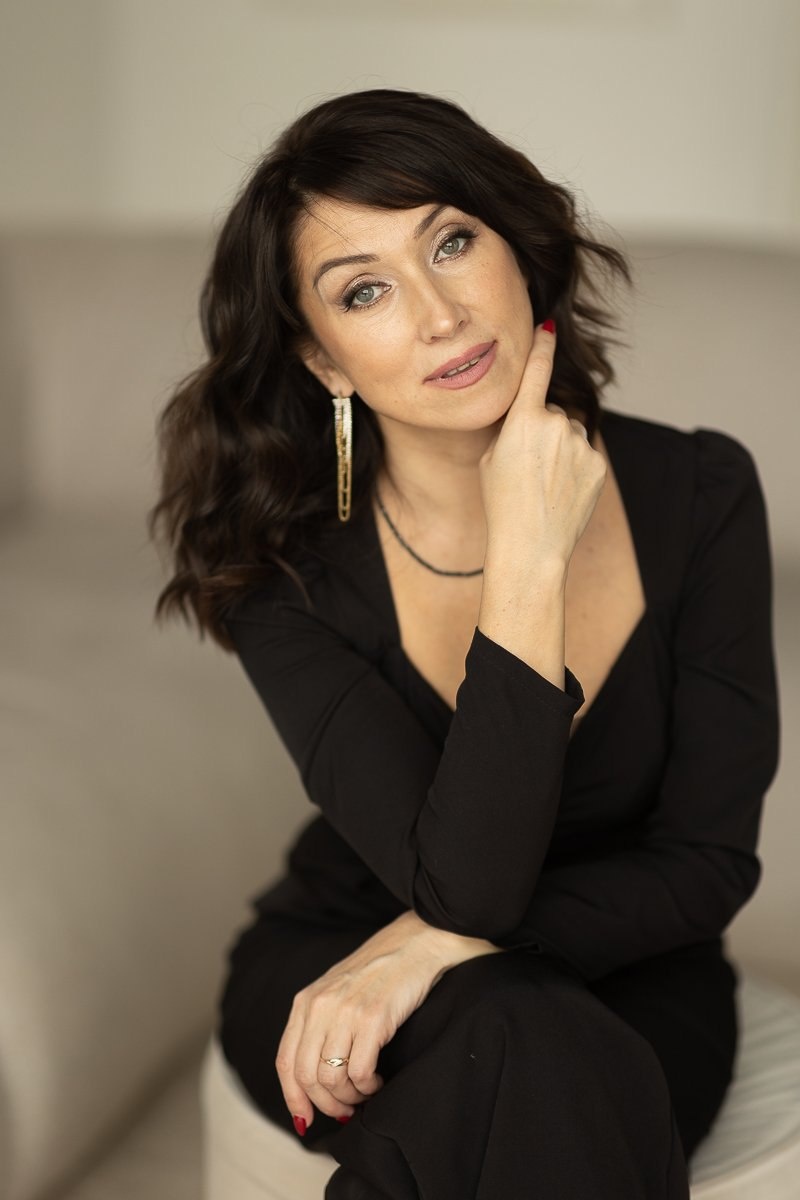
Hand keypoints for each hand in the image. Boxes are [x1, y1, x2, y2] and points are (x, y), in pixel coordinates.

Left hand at [276, 911, 500, 1131]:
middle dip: (325, 1104)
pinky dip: (368, 1087)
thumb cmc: (378, 972)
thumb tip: (311, 1082)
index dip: (293, 1098)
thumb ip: (318, 1026)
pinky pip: (361, 1072)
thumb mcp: (335, 992)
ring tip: (365, 1091)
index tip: (306, 1119)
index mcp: (305, 1001)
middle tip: (345, 1111)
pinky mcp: (374, 1018)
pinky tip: (378, 1080)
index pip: (285, 1062)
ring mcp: (346, 1012)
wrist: (415, 943)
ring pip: (332, 1079)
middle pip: (306, 1076)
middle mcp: (320, 1006)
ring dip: (350, 1097)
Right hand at [479, 320, 605, 572]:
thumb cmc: (502, 505)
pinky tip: (562, 492)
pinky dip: (575, 468)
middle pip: (552, 413)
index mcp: (523, 420)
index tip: (548, 325)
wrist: (531, 546)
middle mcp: (557, 424)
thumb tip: (529, 417)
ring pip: (570, 435)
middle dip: (543, 431)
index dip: (542, 345)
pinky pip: (584, 454)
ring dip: (561, 450)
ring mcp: (581, 444)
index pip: (537, 370)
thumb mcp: (492, 459)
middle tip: (528, 468)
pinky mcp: (597, 464)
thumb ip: (513, 429)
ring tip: (545, 484)